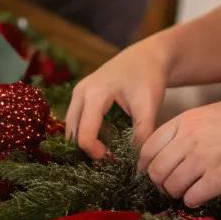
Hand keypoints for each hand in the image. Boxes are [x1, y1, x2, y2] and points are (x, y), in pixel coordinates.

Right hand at [66, 33, 171, 158]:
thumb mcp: (149, 106)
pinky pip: (76, 120)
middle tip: (108, 159)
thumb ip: (142, 135)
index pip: (84, 134)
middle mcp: (80, 93)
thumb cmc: (148, 78)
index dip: (95, 153)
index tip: (114, 160)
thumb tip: (137, 163)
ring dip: (84, 142)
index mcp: (93, 94)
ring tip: (106, 152)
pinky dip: (86, 133)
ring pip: (72, 127)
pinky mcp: (82, 96)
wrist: (147, 56)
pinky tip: (104, 140)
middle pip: (72, 133)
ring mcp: (78, 93)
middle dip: (86, 150)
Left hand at [138, 95, 220, 205]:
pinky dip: (193, 200)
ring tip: (188, 191)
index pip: (147, 148)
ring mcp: (203, 159)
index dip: (146, 165)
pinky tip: (202, 195)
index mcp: (185, 121)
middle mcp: (188, 140)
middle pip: (156, 171)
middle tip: (171, 186)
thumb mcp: (211, 112)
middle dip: (160, 183)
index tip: (151, 172)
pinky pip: (192, 197)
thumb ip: (189, 129)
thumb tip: (172, 150)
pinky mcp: (220, 178)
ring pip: (171, 187)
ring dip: (177, 193)